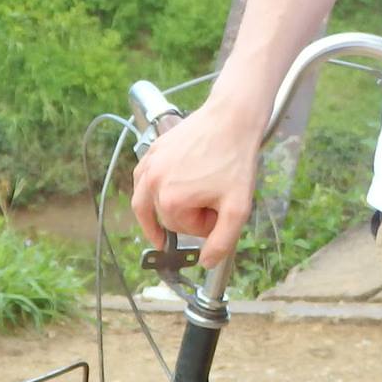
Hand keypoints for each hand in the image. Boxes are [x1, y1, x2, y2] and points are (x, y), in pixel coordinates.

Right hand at [129, 96, 265, 268]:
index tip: (220, 212)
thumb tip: (206, 263)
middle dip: (186, 215)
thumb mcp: (238, 207)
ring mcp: (149, 164)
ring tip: (174, 211)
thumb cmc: (236, 159)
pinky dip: (151, 187)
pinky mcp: (152, 149)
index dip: (204, 225)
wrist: (233, 117)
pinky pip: (144, 177)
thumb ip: (222, 241)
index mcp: (169, 201)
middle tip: (210, 204)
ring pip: (146, 199)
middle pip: (164, 216)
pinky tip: (162, 187)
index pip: (183, 229)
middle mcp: (151, 183)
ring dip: (159, 207)